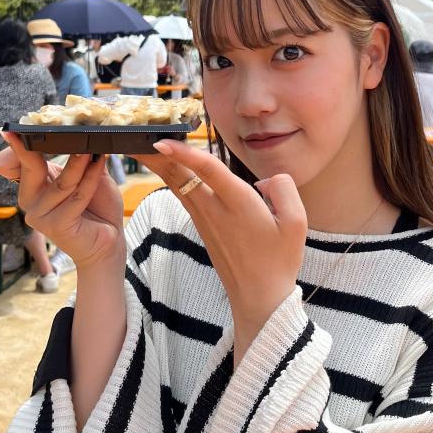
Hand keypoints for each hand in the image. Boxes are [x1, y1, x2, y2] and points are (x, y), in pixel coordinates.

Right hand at [0, 133, 125, 269]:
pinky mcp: (56, 227)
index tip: (12, 131)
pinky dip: (90, 179)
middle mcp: (30, 201)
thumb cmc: (96, 207)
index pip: (15, 163)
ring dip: (79, 163)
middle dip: (42, 146)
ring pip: (61, 182)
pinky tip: (99, 163)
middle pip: (30, 167)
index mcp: (32, 185)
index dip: (15, 147)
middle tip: (57, 128)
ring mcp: (40, 216)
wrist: (108, 241)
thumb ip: (79, 156)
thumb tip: (81, 131)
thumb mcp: (86, 175)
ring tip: (92, 147)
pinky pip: (75, 197)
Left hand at [145, 140, 306, 361]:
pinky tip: (166, 167)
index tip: (162, 141)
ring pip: (178, 185)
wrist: (259, 298)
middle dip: (157, 156)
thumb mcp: (297, 223)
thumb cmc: (279, 260)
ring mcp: (205, 220)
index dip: (185, 154)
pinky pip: (184, 196)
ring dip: (160, 164)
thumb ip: (283, 188)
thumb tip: (263, 181)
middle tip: (136, 134)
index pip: (208, 171)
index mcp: (239, 205)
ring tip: (142, 143)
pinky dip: (174, 178)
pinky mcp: (202, 227)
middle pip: (180, 176)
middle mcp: (215, 210)